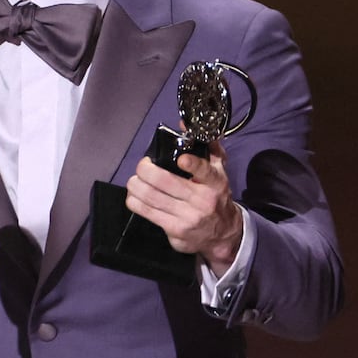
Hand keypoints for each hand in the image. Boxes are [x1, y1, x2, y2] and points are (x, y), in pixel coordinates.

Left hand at [124, 137, 243, 273]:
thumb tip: (183, 124)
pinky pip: (147, 213)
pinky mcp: (175, 231)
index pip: (205, 171)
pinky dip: (135, 201)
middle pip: (166, 182)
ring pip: (151, 197)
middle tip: (142, 166)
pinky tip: (134, 195)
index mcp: (215, 182)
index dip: (192, 164)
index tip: (181, 159)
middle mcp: (202, 200)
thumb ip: (207, 146)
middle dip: (145, 170)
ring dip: (136, 185)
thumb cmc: (216, 196)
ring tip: (134, 180)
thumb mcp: (219, 170)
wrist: (223, 233)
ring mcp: (188, 218)